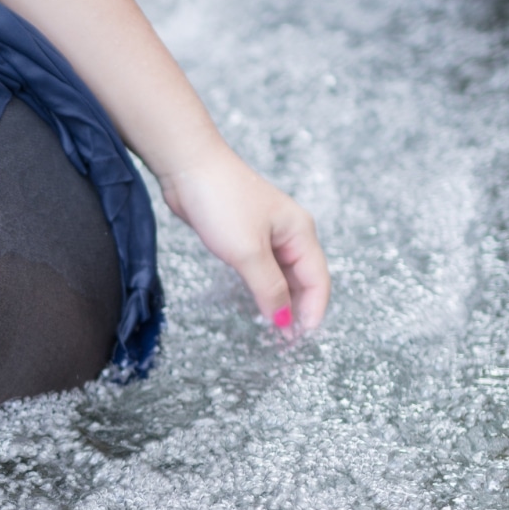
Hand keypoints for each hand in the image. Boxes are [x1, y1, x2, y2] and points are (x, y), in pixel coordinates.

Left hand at [159, 142, 329, 333]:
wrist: (189, 166)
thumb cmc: (222, 201)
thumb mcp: (247, 252)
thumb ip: (269, 287)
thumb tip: (283, 319)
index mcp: (301, 233)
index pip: (319, 280)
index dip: (313, 312)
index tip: (301, 341)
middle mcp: (291, 233)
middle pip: (304, 279)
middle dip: (299, 309)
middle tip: (286, 342)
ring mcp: (268, 233)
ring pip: (283, 274)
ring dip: (281, 300)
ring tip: (274, 329)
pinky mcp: (246, 233)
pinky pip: (264, 267)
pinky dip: (265, 287)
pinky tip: (258, 302)